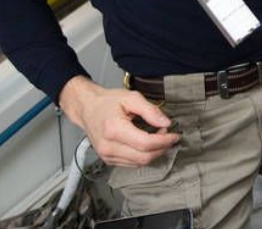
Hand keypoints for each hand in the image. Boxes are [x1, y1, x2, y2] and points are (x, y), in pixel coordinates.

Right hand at [58, 76, 179, 166]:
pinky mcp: (108, 160)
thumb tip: (165, 122)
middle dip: (161, 148)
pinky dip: (143, 156)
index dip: (164, 141)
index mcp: (113, 129)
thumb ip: (150, 110)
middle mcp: (108, 146)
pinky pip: (132, 164)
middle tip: (167, 136)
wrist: (87, 108)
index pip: (145, 144)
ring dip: (154, 153)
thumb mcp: (131, 98)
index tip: (174, 135)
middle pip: (144, 157)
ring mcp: (107, 155)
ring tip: (157, 138)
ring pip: (139, 163)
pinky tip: (146, 145)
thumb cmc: (107, 102)